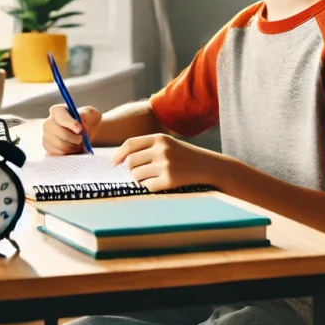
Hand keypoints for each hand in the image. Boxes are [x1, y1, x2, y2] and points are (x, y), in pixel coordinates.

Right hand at [43, 103, 99, 154]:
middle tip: (82, 139)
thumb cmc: (87, 121)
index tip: (80, 129)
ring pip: (60, 146)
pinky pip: (59, 154)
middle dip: (75, 139)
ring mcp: (46, 136)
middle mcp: (48, 123)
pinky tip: (73, 149)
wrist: (84, 133)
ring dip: (73, 147)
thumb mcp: (91, 114)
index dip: (71, 124)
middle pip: (61, 134)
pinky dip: (69, 154)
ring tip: (78, 144)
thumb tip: (81, 124)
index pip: (61, 117)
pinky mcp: (48, 148)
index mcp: (58, 111)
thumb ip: (87, 115)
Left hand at [111, 134, 225, 191]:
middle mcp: (161, 150)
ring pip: (136, 175)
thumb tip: (122, 160)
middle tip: (138, 173)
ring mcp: (165, 165)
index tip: (115, 163)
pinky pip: (147, 186)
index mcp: (159, 138)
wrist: (209, 166)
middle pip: (131, 162)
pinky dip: (150, 187)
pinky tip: (160, 183)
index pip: (130, 144)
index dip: (119, 154)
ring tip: (151, 177)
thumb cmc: (185, 156)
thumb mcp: (168, 144)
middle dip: (131, 169)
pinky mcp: (169, 180)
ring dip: (140, 179)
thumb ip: (148, 147)